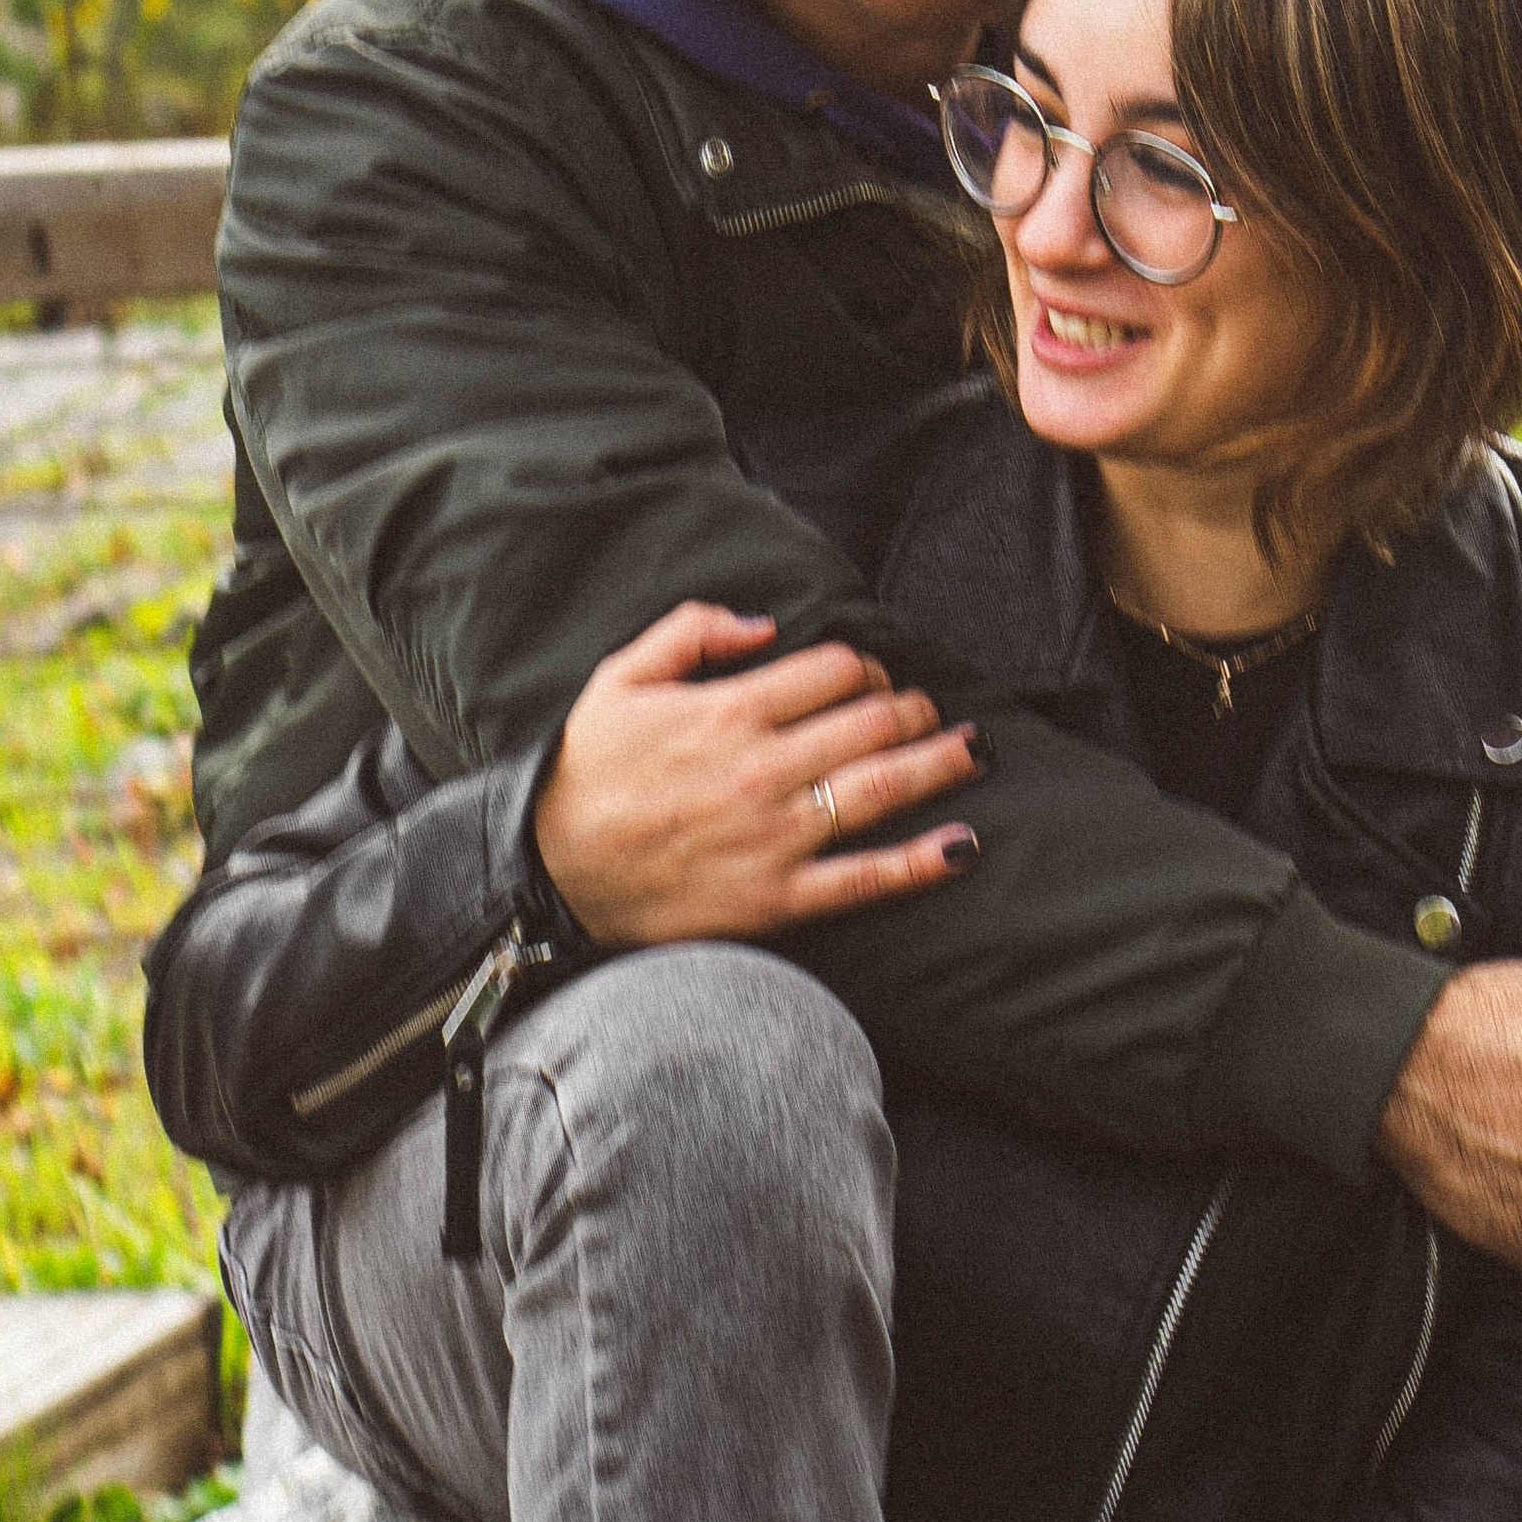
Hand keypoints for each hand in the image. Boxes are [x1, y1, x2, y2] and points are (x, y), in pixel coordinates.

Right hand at [532, 602, 987, 944]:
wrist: (545, 874)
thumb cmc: (584, 772)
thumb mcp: (621, 676)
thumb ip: (693, 631)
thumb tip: (765, 622)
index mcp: (729, 710)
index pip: (834, 670)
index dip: (867, 664)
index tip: (871, 674)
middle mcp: (762, 769)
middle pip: (871, 722)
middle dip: (913, 707)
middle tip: (928, 707)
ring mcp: (774, 837)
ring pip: (882, 788)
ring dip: (940, 762)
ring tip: (975, 750)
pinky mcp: (776, 898)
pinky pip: (865, 879)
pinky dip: (921, 862)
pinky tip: (963, 844)